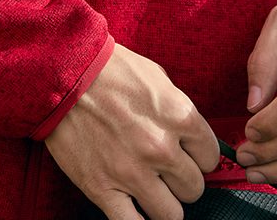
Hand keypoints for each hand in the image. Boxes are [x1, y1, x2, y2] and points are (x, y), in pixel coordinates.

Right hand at [44, 42, 219, 219]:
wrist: (64, 73)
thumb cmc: (109, 70)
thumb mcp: (157, 78)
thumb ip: (178, 111)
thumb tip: (191, 138)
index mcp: (179, 116)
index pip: (211, 158)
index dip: (199, 157)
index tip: (188, 155)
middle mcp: (161, 147)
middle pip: (193, 188)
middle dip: (182, 180)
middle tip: (167, 170)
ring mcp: (132, 172)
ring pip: (171, 214)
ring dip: (163, 202)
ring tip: (151, 187)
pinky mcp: (103, 188)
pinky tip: (134, 207)